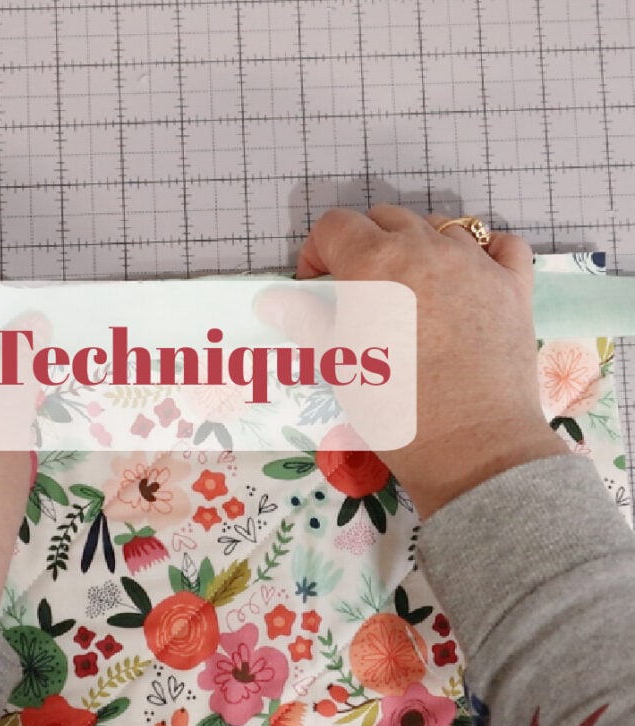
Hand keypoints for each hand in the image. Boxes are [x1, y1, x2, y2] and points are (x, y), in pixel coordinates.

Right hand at [265, 205, 566, 517]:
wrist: (471, 448)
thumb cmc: (393, 409)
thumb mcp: (337, 363)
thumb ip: (305, 320)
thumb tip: (271, 301)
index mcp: (374, 264)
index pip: (334, 226)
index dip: (317, 251)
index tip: (316, 285)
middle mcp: (425, 249)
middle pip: (385, 218)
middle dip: (364, 244)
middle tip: (360, 290)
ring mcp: (475, 263)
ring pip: (439, 227)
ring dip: (416, 247)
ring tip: (412, 289)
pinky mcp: (513, 285)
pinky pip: (500, 244)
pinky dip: (482, 251)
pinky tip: (469, 276)